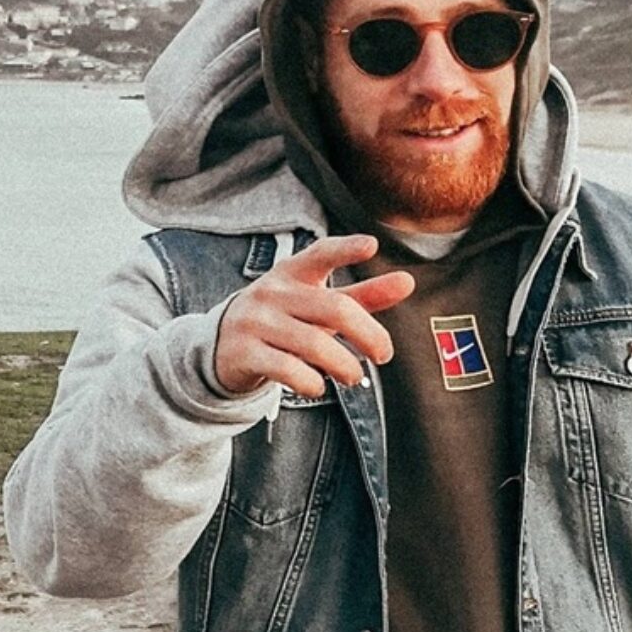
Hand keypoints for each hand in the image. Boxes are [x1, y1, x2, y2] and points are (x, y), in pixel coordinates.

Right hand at [214, 234, 414, 397]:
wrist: (222, 345)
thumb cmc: (286, 320)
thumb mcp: (319, 304)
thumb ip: (363, 296)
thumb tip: (408, 281)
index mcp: (293, 273)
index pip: (320, 254)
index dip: (346, 250)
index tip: (372, 246)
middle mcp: (273, 293)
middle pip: (334, 309)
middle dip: (368, 335)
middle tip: (383, 355)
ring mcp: (256, 322)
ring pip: (314, 344)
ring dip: (344, 365)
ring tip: (353, 376)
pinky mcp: (244, 352)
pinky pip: (287, 369)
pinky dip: (312, 382)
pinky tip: (319, 386)